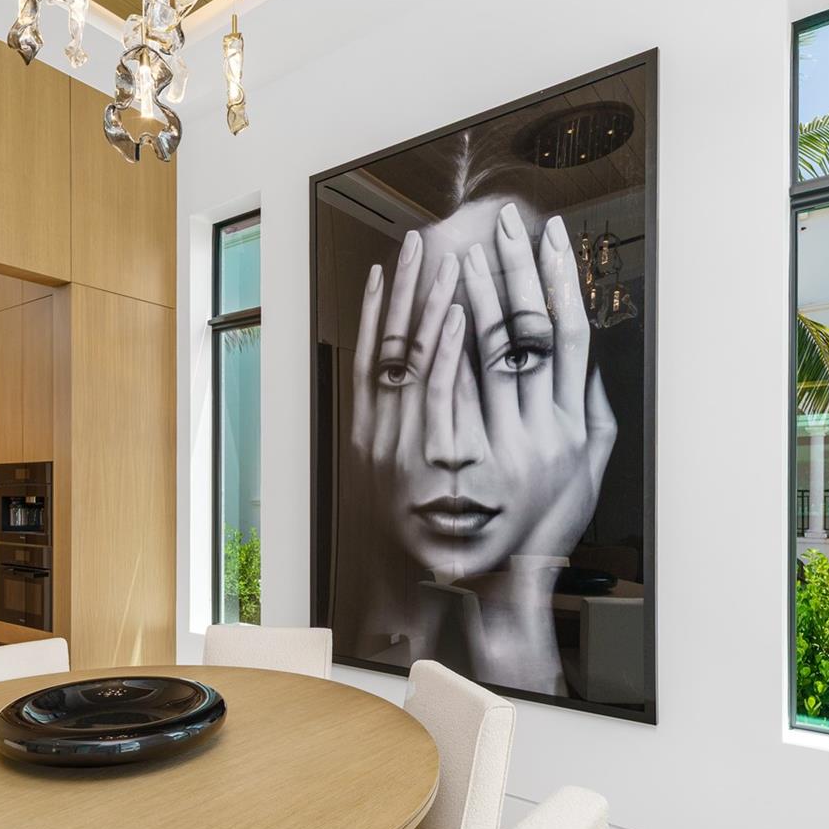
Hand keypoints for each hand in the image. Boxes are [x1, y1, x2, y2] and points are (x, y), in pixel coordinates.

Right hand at [348, 228, 462, 515]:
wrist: (417, 587)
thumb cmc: (417, 537)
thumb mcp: (396, 479)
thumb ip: (399, 433)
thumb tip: (401, 391)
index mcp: (372, 432)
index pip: (373, 355)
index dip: (380, 309)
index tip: (389, 269)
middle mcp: (379, 431)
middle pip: (388, 344)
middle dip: (404, 290)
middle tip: (417, 240)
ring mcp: (403, 440)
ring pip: (411, 357)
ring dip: (426, 304)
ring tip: (442, 258)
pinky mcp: (433, 456)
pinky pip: (436, 390)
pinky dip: (442, 348)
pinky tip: (456, 312)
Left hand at [457, 204, 616, 563]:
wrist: (493, 581)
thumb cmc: (542, 522)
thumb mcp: (587, 470)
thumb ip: (594, 412)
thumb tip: (590, 358)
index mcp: (570, 426)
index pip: (568, 335)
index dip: (560, 281)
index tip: (552, 235)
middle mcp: (536, 433)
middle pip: (523, 333)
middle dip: (511, 270)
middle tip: (500, 223)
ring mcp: (490, 446)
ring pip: (478, 351)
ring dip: (469, 294)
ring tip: (461, 247)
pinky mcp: (445, 460)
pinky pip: (437, 385)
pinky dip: (434, 339)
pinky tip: (426, 303)